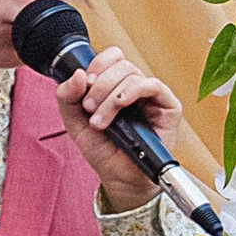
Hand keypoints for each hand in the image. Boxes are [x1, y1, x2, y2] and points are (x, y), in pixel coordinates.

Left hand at [54, 42, 180, 212]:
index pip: (112, 57)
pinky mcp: (168, 107)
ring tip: (100, 121)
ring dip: (110, 96)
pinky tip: (122, 104)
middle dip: (99, 85)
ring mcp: (152, 96)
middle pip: (120, 64)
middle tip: (88, 107)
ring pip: (132, 74)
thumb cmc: (103, 150)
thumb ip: (67, 97)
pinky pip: (153, 85)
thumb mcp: (74, 122)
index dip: (97, 64)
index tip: (83, 83)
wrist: (119, 178)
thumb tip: (77, 73)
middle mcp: (135, 87)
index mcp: (116, 85)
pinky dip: (133, 90)